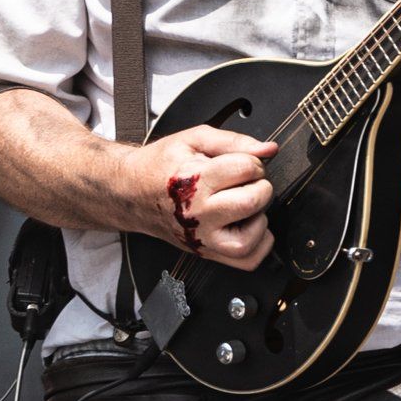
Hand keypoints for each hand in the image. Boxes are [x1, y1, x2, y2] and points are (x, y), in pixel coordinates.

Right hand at [120, 127, 276, 270]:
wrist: (131, 192)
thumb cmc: (160, 166)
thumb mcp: (193, 140)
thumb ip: (234, 141)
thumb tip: (268, 149)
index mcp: (194, 181)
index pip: (246, 169)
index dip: (252, 161)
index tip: (243, 162)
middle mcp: (198, 214)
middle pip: (252, 202)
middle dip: (260, 185)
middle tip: (246, 182)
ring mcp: (202, 239)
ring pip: (250, 239)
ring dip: (259, 218)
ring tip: (245, 204)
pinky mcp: (206, 252)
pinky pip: (247, 261)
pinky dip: (259, 244)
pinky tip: (249, 224)